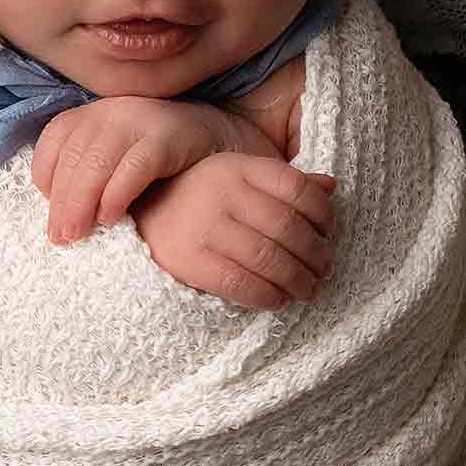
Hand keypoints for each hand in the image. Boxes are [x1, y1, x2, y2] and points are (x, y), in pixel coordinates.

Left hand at [32, 96, 230, 242]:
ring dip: (82, 202)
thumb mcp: (112, 162)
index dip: (45, 180)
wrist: (212, 138)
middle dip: (62, 202)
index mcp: (89, 114)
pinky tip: (110, 217)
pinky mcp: (165, 137)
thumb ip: (86, 180)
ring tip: (78, 233)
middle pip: (74, 157)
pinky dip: (116, 194)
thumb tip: (57, 222)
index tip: (51, 213)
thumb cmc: (154, 162)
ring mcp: (137, 120)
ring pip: (98, 162)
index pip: (53, 143)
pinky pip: (133, 167)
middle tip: (61, 237)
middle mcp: (109, 111)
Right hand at [131, 153, 338, 309]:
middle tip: (324, 270)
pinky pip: (241, 283)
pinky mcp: (190, 260)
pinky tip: (279, 299)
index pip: (296, 188)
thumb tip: (330, 187)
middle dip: (315, 255)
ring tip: (308, 289)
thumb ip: (283, 183)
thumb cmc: (200, 196)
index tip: (329, 233)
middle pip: (287, 227)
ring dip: (298, 280)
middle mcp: (222, 192)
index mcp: (238, 167)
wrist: (135, 210)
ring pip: (269, 258)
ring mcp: (204, 226)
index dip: (323, 215)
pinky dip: (269, 296)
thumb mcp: (238, 177)